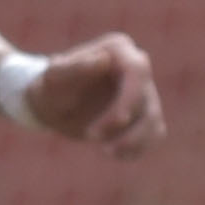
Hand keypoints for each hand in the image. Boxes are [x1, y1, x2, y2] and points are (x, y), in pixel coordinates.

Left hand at [23, 34, 165, 155]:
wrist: (51, 106)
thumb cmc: (50, 88)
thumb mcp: (53, 79)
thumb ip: (74, 67)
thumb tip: (104, 60)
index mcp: (119, 50)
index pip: (137, 72)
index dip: (130, 99)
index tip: (116, 122)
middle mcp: (137, 69)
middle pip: (147, 99)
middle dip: (125, 124)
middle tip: (91, 137)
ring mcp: (144, 92)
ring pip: (153, 119)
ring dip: (135, 140)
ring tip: (106, 151)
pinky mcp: (145, 114)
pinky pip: (154, 133)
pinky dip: (139, 147)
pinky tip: (117, 154)